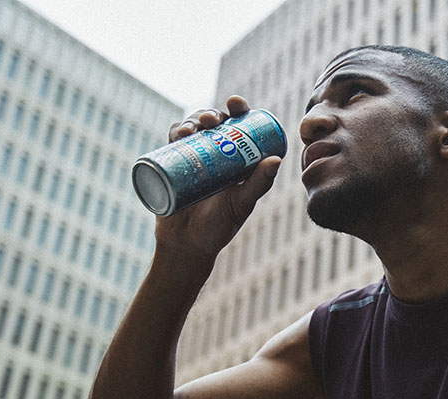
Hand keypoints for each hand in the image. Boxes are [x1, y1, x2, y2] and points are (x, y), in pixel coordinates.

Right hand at [154, 95, 281, 267]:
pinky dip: (175, 132)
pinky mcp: (171, 164)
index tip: (237, 104)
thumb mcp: (242, 203)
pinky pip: (172, 141)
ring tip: (195, 129)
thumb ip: (259, 183)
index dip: (238, 110)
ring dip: (192, 119)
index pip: (239, 127)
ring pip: (192, 128)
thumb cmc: (220, 226)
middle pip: (213, 123)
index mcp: (236, 159)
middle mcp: (214, 154)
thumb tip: (276, 159)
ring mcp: (192, 157)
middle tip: (212, 119)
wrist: (188, 244)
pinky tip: (179, 134)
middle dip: (212, 113)